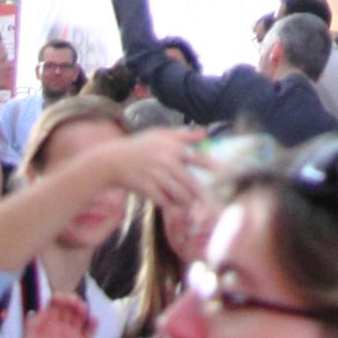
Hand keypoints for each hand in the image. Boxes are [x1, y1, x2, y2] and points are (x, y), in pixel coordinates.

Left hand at [23, 294, 95, 337]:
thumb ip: (31, 327)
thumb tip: (36, 310)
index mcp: (47, 325)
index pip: (54, 306)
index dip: (57, 299)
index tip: (59, 297)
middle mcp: (61, 327)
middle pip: (68, 308)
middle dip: (71, 301)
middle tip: (73, 302)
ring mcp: (73, 335)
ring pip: (80, 316)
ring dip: (82, 309)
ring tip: (82, 308)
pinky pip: (90, 331)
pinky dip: (93, 324)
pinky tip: (93, 320)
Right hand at [93, 127, 209, 212]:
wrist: (113, 160)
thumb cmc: (140, 146)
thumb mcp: (160, 134)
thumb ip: (183, 134)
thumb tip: (205, 132)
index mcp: (172, 148)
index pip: (197, 157)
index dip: (212, 166)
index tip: (224, 173)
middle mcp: (165, 162)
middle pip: (190, 182)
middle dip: (203, 194)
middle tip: (213, 202)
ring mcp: (156, 176)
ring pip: (179, 194)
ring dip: (189, 202)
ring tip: (194, 204)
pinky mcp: (146, 189)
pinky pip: (165, 202)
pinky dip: (172, 205)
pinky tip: (175, 206)